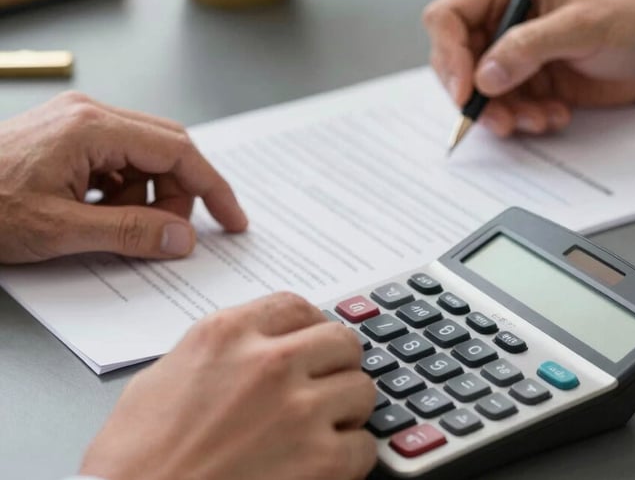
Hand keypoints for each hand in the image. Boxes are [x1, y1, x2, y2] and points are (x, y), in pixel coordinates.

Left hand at [0, 92, 247, 262]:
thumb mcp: (60, 231)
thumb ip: (130, 233)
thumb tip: (183, 240)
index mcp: (93, 128)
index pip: (179, 153)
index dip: (213, 189)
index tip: (233, 221)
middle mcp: (91, 115)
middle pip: (167, 151)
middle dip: (177, 196)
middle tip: (167, 236)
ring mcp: (80, 123)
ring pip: (145, 159)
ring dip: (145, 198)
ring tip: (110, 225)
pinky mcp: (70, 137)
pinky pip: (119, 162)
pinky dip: (122, 193)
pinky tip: (95, 213)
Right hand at [80, 293, 377, 479]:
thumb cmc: (133, 463)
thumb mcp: (160, 380)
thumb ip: (216, 355)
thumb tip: (246, 351)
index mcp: (227, 335)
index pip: (297, 306)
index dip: (310, 327)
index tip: (312, 343)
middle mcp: (269, 364)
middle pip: (341, 341)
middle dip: (336, 364)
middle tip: (324, 385)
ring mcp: (299, 411)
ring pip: (362, 389)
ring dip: (346, 410)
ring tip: (322, 428)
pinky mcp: (321, 461)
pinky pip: (364, 445)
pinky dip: (350, 456)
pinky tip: (323, 463)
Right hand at [424, 0, 634, 135]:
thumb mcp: (584, 25)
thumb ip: (530, 48)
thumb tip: (484, 77)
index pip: (450, 17)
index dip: (450, 55)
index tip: (466, 91)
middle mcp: (505, 20)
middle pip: (459, 60)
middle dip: (476, 95)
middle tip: (497, 119)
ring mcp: (516, 53)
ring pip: (481, 91)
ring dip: (504, 114)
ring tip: (538, 119)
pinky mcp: (530, 81)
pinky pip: (508, 107)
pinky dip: (525, 119)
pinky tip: (553, 115)